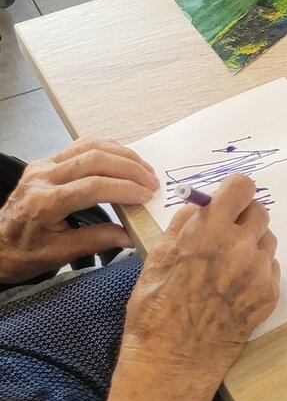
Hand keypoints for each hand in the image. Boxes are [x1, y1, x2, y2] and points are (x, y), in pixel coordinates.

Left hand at [0, 139, 157, 282]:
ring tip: (143, 169)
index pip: (92, 186)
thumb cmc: (22, 253)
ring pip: (89, 146)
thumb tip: (127, 235)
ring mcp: (44, 165)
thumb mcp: (58, 255)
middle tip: (151, 182)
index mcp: (44, 203)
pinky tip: (123, 159)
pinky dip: (106, 149)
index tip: (145, 195)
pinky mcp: (47, 162)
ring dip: (121, 154)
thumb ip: (94, 241)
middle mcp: (42, 177)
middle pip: (94, 159)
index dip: (123, 188)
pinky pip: (80, 146)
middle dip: (129, 168)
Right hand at [117, 175, 279, 395]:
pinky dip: (257, 271)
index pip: (242, 187)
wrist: (173, 360)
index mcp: (210, 231)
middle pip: (260, 212)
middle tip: (225, 234)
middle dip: (243, 218)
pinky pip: (271, 268)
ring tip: (227, 266)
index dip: (234, 191)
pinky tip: (233, 288)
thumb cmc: (156, 310)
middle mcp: (240, 247)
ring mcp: (258, 272)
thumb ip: (183, 225)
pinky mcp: (269, 295)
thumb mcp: (157, 257)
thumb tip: (200, 207)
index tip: (228, 200)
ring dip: (252, 245)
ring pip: (267, 241)